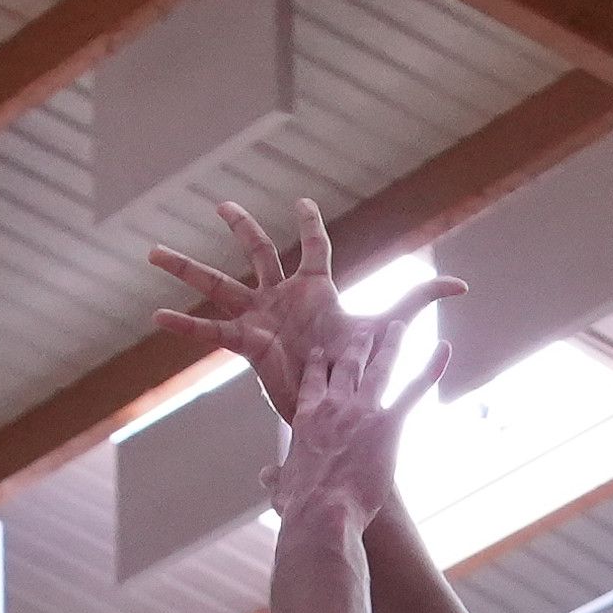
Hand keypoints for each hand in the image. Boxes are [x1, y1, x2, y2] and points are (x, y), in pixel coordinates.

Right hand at [155, 204, 403, 501]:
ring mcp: (260, 317)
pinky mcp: (245, 342)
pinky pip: (210, 332)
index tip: (301, 201)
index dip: (310, 222)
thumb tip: (461, 283)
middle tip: (221, 204)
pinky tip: (157, 318)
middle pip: (258, 251)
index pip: (314, 245)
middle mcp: (283, 296)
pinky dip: (184, 325)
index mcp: (317, 288)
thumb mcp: (388, 330)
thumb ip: (418, 302)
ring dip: (186, 268)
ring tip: (152, 252)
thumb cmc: (358, 371)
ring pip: (218, 283)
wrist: (336, 412)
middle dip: (240, 227)